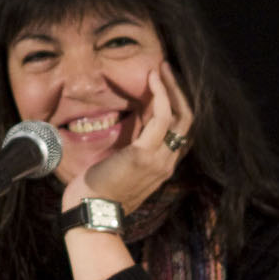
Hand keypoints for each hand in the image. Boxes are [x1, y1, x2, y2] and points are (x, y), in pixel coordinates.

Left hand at [64, 62, 194, 217]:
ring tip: (161, 68)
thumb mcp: (124, 163)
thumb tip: (136, 117)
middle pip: (187, 122)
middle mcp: (168, 163)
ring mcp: (159, 160)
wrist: (91, 211)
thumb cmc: (100, 189)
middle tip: (167, 71)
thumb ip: (135, 144)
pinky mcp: (144, 154)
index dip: (178, 107)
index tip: (167, 87)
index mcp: (163, 167)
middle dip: (180, 93)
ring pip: (180, 116)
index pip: (181, 132)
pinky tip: (152, 80)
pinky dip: (160, 95)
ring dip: (172, 88)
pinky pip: (161, 118)